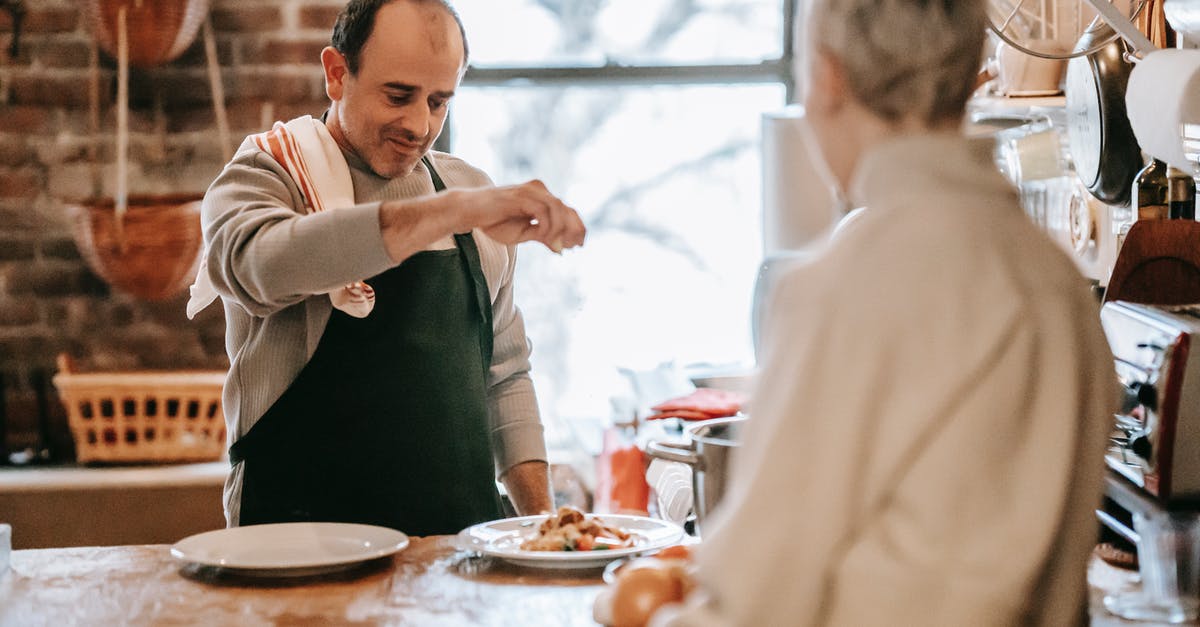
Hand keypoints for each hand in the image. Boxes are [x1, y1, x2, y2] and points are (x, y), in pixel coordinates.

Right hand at [450, 180, 586, 252]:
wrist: (469, 212)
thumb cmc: (494, 222)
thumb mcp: (523, 233)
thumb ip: (542, 236)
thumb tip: (562, 248)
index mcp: (541, 198)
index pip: (567, 210)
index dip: (577, 227)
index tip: (580, 244)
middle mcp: (538, 190)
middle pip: (566, 208)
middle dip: (573, 229)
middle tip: (574, 247)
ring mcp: (530, 191)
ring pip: (557, 208)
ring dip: (561, 229)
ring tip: (559, 246)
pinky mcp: (520, 195)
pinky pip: (542, 211)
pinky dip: (548, 226)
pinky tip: (546, 239)